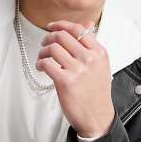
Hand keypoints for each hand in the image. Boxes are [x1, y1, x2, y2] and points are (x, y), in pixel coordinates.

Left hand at [36, 19, 114, 136]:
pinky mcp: (65, 81)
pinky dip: (40, 63)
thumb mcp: (100, 65)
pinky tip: (41, 67)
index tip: (52, 26)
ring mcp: (78, 70)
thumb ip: (92, 45)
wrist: (97, 116)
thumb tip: (88, 25)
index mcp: (99, 52)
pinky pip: (47, 63)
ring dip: (43, 51)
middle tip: (44, 43)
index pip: (78, 29)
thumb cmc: (97, 93)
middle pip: (62, 36)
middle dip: (49, 37)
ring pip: (53, 48)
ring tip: (43, 58)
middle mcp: (89, 58)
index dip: (61, 25)